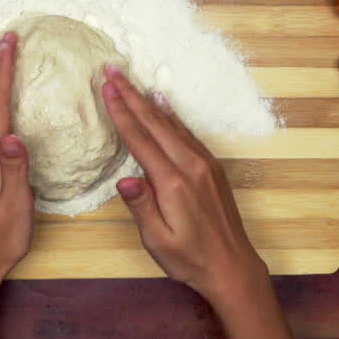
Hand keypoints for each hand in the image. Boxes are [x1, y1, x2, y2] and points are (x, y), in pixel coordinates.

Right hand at [100, 65, 266, 304]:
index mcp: (173, 183)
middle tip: (112, 70)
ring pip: (172, 124)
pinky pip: (187, 134)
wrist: (233, 268)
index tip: (106, 88)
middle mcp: (191, 166)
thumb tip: (123, 179)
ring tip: (131, 81)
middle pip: (155, 123)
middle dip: (131, 95)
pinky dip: (172, 116)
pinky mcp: (212, 169)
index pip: (140, 140)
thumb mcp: (158, 241)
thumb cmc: (190, 260)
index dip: (121, 112)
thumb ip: (141, 206)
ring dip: (148, 101)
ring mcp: (204, 165)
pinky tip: (163, 105)